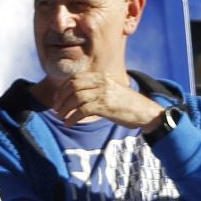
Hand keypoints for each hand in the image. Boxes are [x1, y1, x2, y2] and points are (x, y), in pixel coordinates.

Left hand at [47, 73, 165, 128]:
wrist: (144, 111)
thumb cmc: (127, 104)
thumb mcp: (111, 91)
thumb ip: (96, 91)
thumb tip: (77, 99)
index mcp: (101, 77)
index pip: (76, 79)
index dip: (63, 88)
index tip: (57, 98)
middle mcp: (101, 82)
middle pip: (73, 87)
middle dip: (61, 98)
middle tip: (57, 109)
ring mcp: (103, 93)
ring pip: (76, 98)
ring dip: (65, 109)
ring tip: (61, 117)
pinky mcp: (105, 106)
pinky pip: (83, 110)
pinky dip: (73, 118)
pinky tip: (69, 123)